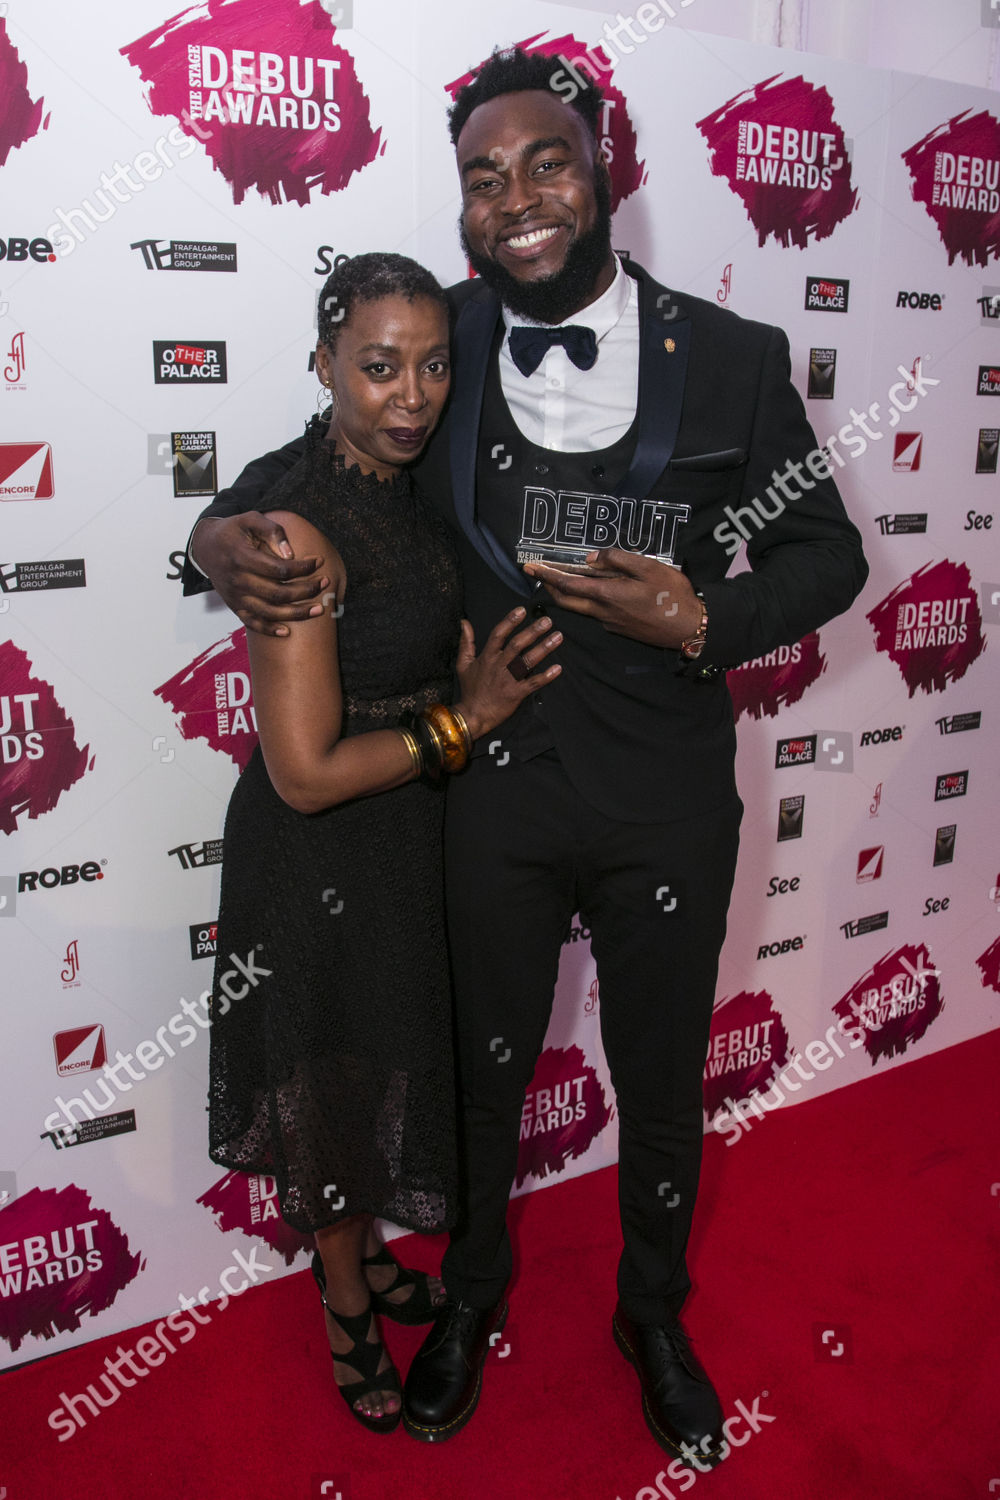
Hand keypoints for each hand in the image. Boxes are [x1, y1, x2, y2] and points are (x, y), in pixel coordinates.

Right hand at [192, 514, 329, 636]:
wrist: (205, 547)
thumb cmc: (232, 531)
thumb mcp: (250, 519)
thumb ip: (272, 531)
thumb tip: (290, 554)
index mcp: (242, 557)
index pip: (279, 569)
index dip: (303, 568)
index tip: (319, 561)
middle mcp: (238, 580)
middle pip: (278, 593)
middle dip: (306, 590)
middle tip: (325, 583)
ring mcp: (236, 596)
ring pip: (270, 612)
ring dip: (297, 614)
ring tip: (319, 609)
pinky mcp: (234, 606)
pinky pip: (252, 623)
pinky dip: (269, 630)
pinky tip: (288, 631)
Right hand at [454, 607, 561, 739]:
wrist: (473, 715)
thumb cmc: (470, 690)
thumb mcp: (463, 663)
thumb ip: (466, 642)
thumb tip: (464, 622)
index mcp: (487, 657)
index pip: (499, 634)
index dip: (510, 621)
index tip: (522, 611)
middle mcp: (499, 665)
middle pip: (517, 644)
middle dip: (533, 631)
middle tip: (547, 621)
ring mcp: (509, 679)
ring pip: (528, 661)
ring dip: (544, 648)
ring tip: (558, 637)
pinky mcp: (517, 693)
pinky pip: (534, 683)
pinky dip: (546, 676)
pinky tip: (558, 668)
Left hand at [522, 549, 701, 647]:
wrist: (689, 628)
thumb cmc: (673, 595)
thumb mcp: (648, 567)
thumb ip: (617, 559)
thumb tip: (590, 558)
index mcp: (607, 595)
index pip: (567, 585)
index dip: (546, 575)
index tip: (530, 567)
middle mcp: (603, 612)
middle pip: (566, 600)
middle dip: (550, 586)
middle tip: (540, 572)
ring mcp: (610, 623)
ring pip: (580, 607)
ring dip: (568, 593)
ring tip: (565, 575)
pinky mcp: (619, 628)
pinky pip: (596, 612)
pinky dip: (588, 598)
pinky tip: (597, 588)